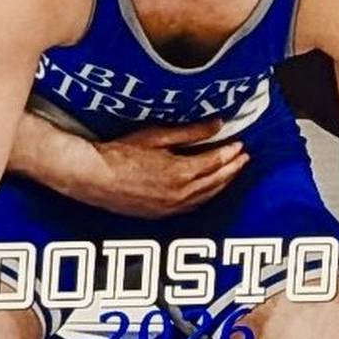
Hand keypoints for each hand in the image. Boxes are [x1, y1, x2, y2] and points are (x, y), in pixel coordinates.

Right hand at [66, 121, 248, 217]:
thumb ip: (190, 132)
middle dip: (232, 169)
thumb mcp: (158, 136)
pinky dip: (206, 196)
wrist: (93, 177)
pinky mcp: (159, 214)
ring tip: (232, 172)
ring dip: (222, 183)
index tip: (240, 144)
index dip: (230, 153)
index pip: (215, 162)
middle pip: (215, 181)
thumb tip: (217, 124)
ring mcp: (170, 207)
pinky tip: (209, 190)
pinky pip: (192, 207)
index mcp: (181, 173)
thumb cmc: (120, 153)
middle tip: (244, 158)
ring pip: (206, 196)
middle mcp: (179, 194)